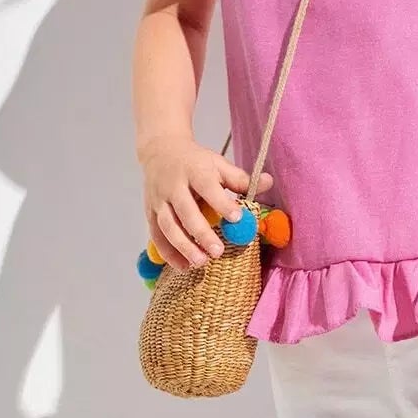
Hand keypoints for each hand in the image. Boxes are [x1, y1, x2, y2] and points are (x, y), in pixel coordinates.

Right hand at [139, 136, 272, 269]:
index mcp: (194, 170)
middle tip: (218, 252)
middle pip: (185, 211)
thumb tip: (269, 182)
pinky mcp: (149, 212)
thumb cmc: (196, 162)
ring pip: (167, 226)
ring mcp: (158, 200)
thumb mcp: (217, 164)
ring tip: (201, 262)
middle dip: (201, 232)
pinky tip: (183, 266)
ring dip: (183, 246)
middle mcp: (173, 185)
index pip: (207, 186)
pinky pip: (156, 235)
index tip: (237, 218)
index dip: (221, 202)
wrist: (160, 151)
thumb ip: (240, 178)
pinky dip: (168, 252)